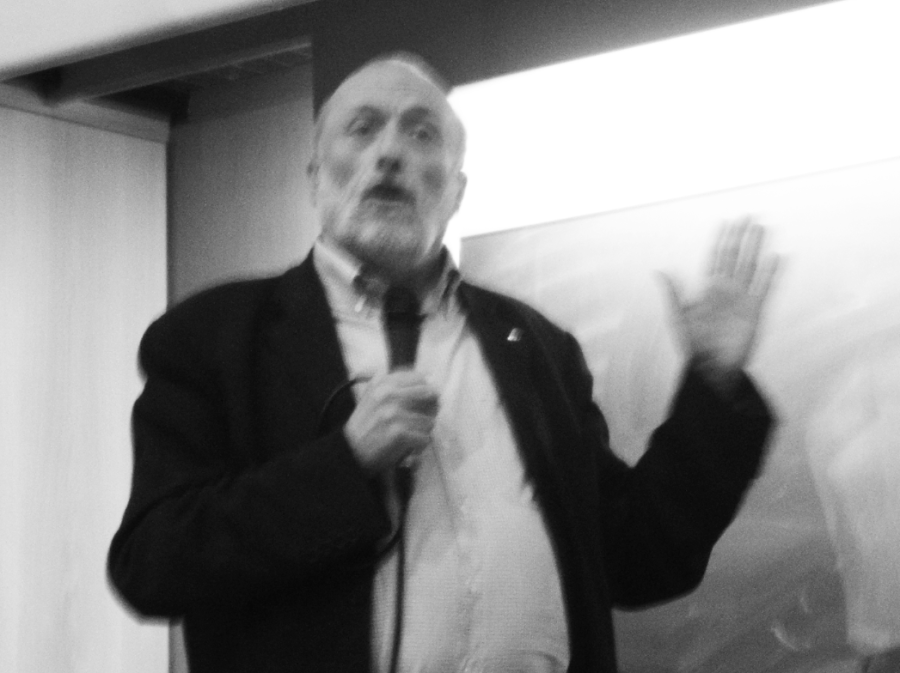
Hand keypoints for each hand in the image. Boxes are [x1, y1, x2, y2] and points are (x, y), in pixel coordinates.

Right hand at [343, 370, 438, 475]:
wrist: (349, 453)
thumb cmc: (364, 428)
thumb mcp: (371, 397)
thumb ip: (392, 384)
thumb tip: (424, 373)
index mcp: (383, 383)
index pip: (420, 379)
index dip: (426, 392)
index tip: (422, 404)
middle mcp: (388, 394)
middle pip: (430, 396)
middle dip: (430, 410)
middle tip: (419, 423)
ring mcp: (393, 412)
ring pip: (429, 420)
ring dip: (423, 432)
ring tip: (408, 438)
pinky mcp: (398, 432)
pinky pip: (424, 438)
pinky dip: (418, 447)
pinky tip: (408, 449)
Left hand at [660, 218, 778, 390]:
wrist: (712, 366)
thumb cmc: (694, 343)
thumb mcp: (679, 316)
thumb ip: (673, 293)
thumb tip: (659, 271)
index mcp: (708, 289)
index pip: (716, 258)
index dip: (720, 240)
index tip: (725, 222)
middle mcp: (726, 289)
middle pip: (735, 256)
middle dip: (741, 237)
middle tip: (748, 216)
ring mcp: (741, 298)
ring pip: (750, 266)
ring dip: (755, 247)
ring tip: (761, 228)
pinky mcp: (754, 310)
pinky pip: (764, 288)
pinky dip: (770, 273)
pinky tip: (776, 257)